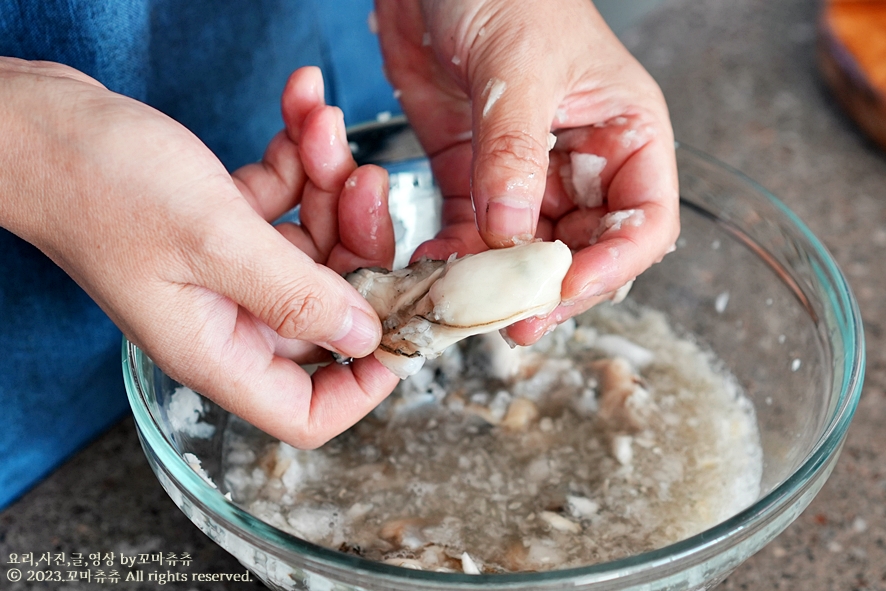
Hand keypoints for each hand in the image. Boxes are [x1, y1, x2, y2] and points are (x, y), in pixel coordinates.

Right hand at [0, 60, 397, 447]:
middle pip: (330, 311)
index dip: (365, 381)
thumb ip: (293, 295)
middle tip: (362, 182)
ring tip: (321, 124)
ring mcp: (227, 271)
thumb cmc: (97, 183)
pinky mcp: (225, 226)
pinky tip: (299, 109)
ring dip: (329, 182)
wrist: (35, 122)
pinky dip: (299, 159)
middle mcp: (229, 319)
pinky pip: (285, 203)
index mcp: (219, 350)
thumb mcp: (210, 239)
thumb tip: (364, 336)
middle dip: (357, 241)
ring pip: (314, 246)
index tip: (404, 317)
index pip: (308, 413)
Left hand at [375, 0, 679, 342]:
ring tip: (466, 305)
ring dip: (497, 285)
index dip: (613, 265)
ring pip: (525, 255)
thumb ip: (515, 152)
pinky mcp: (475, 179)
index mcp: (625, 135)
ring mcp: (527, 178)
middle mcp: (583, 165)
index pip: (644, 221)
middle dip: (550, 290)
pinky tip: (434, 270)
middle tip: (512, 320)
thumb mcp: (518, 66)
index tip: (565, 289)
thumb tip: (510, 235)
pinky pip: (472, 235)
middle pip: (583, 252)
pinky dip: (455, 259)